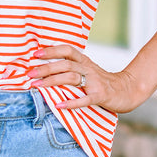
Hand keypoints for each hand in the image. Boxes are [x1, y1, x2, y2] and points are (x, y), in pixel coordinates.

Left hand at [27, 44, 148, 113]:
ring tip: (37, 85)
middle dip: (46, 68)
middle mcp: (88, 68)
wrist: (127, 91)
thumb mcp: (87, 70)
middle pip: (65, 64)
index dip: (52, 50)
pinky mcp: (100, 96)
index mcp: (85, 61)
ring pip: (71, 78)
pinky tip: (59, 105)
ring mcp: (94, 82)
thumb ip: (72, 68)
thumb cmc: (102, 82)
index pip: (67, 50)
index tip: (35, 54)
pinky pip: (84, 99)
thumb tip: (46, 68)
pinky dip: (71, 102)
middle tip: (30, 73)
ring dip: (52, 81)